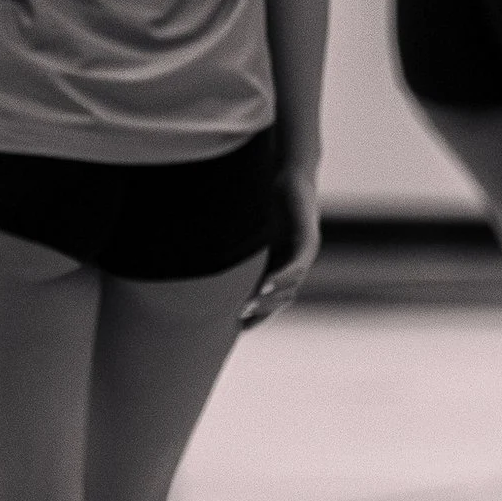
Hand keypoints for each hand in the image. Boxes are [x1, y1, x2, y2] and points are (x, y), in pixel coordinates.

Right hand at [240, 166, 320, 329]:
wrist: (290, 172)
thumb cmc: (264, 197)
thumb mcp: (245, 229)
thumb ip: (230, 248)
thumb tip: (193, 257)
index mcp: (279, 263)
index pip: (270, 299)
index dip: (257, 316)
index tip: (237, 328)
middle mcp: (294, 262)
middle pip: (280, 298)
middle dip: (260, 311)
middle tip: (238, 319)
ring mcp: (303, 252)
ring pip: (290, 285)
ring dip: (269, 299)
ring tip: (247, 307)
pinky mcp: (309, 239)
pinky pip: (296, 264)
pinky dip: (281, 277)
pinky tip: (265, 285)